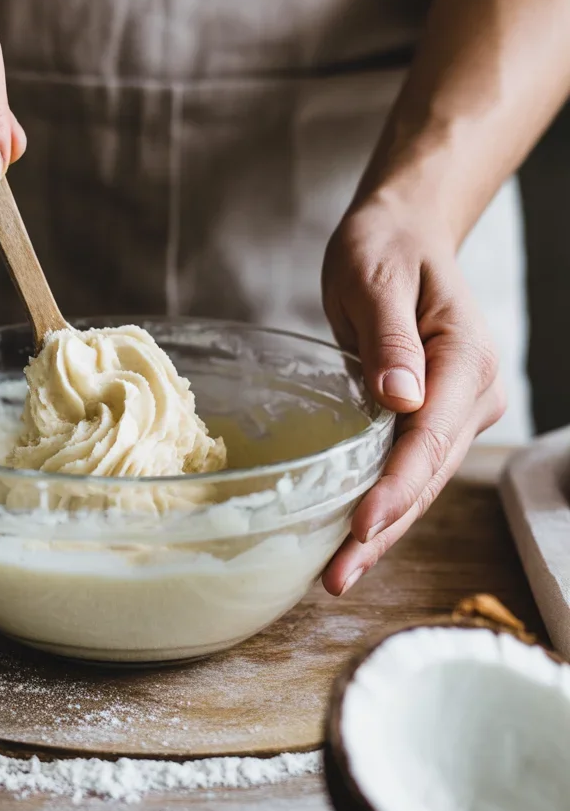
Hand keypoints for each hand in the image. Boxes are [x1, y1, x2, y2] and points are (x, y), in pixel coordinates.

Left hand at [320, 194, 505, 594]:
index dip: (397, 486)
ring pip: (420, 482)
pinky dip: (381, 504)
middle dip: (385, 529)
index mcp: (467, 358)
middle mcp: (473, 393)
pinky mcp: (433, 417)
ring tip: (336, 575)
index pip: (432, 436)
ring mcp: (457, 409)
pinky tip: (350, 539)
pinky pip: (408, 468)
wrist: (404, 234)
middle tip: (337, 577)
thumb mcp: (376, 277)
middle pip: (428, 473)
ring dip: (381, 530)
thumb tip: (401, 400)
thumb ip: (390, 338)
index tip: (362, 526)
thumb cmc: (386, 247)